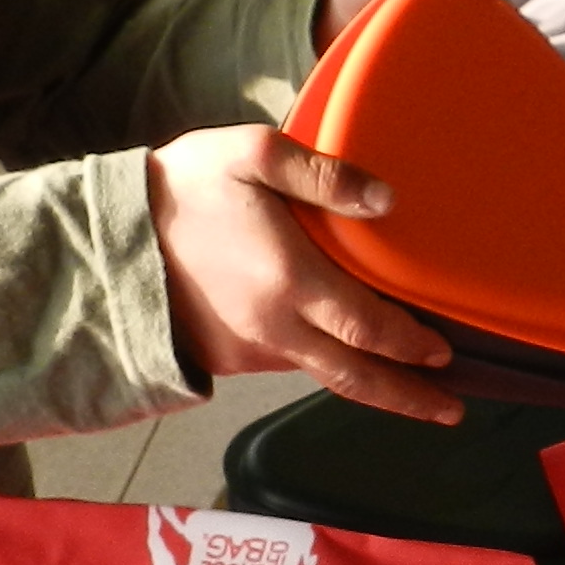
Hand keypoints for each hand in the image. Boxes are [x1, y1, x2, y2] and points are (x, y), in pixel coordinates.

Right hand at [148, 127, 462, 423]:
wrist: (114, 234)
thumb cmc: (187, 186)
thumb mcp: (252, 153)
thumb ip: (323, 174)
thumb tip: (387, 200)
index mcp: (290, 280)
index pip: (368, 328)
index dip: (410, 345)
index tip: (445, 354)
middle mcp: (276, 327)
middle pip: (355, 376)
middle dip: (408, 397)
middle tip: (450, 411)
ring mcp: (251, 348)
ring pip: (324, 378)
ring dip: (373, 392)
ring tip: (413, 397)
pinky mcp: (229, 356)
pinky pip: (291, 368)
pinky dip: (328, 373)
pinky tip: (348, 363)